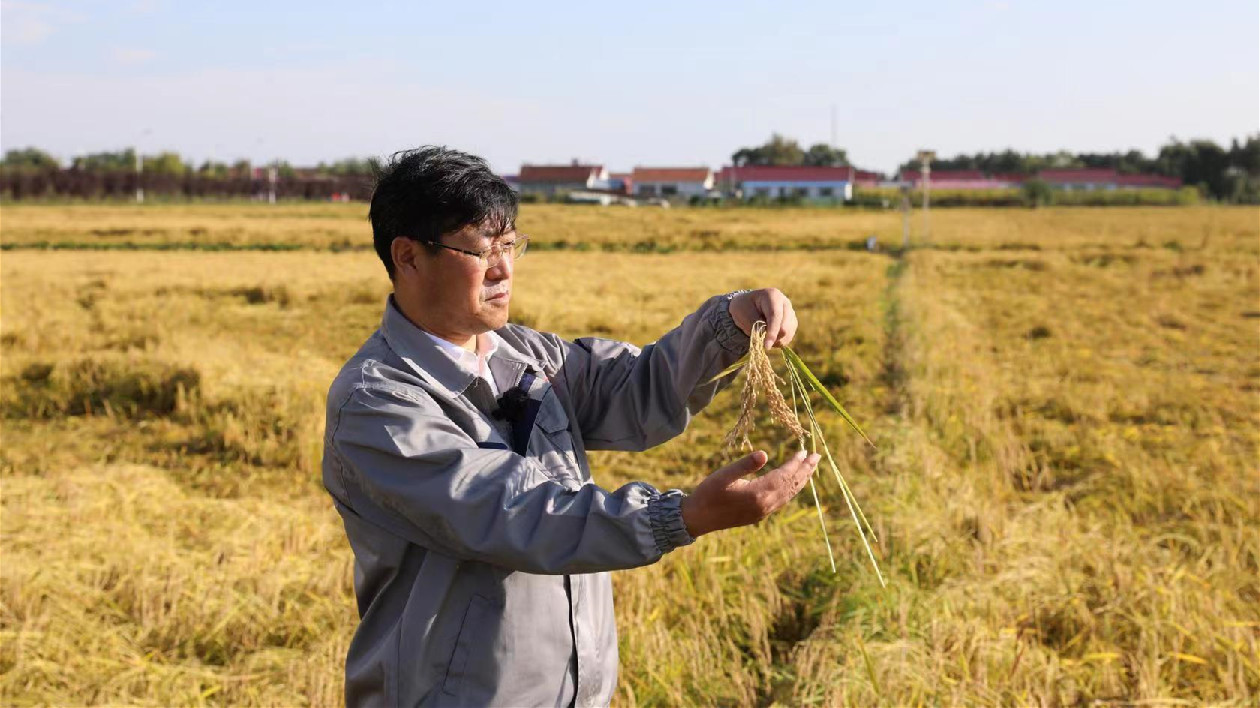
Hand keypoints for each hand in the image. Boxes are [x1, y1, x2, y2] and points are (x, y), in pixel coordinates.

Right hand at [680, 450, 820, 537]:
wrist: (698, 518)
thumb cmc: (708, 493)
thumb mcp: (723, 475)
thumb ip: (745, 465)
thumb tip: (764, 454)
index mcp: (757, 494)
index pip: (784, 476)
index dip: (795, 464)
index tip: (805, 451)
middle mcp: (765, 505)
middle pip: (792, 486)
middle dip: (805, 471)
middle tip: (817, 457)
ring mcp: (763, 512)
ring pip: (789, 495)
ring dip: (801, 480)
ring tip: (810, 469)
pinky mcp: (759, 514)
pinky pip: (782, 500)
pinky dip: (791, 490)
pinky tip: (792, 484)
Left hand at [729, 288, 797, 349]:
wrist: (748, 307)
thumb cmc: (744, 308)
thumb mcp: (744, 315)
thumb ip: (756, 326)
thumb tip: (768, 340)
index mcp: (773, 296)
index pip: (775, 316)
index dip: (772, 332)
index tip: (766, 346)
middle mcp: (785, 303)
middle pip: (785, 327)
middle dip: (772, 337)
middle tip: (759, 339)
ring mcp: (791, 314)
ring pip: (787, 334)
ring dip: (774, 340)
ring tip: (761, 335)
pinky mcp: (792, 324)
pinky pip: (787, 338)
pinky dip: (777, 341)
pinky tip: (768, 336)